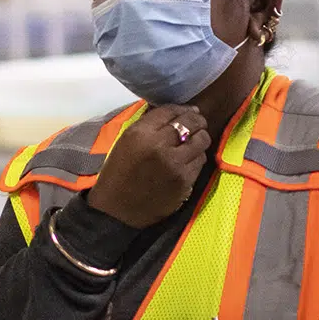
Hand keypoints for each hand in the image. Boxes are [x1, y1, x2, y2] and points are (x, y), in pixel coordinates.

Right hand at [88, 105, 209, 227]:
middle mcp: (159, 145)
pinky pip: (200, 161)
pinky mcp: (185, 181)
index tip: (188, 111)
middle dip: (197, 121)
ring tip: (194, 142)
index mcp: (140, 133)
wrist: (117, 210)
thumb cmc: (118, 173)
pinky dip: (197, 158)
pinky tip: (188, 160)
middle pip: (191, 122)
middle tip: (198, 123)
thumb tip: (175, 113)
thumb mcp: (126, 141)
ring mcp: (175, 164)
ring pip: (201, 141)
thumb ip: (149, 126)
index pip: (170, 111)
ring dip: (199, 139)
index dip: (182, 109)